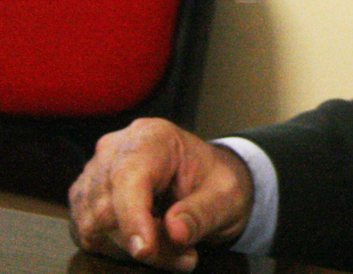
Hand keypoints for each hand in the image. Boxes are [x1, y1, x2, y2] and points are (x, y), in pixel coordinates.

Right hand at [68, 118, 253, 271]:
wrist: (206, 182)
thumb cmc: (216, 183)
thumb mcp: (226, 196)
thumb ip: (203, 212)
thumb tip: (175, 231)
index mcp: (154, 137)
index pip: (128, 178)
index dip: (133, 217)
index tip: (145, 250)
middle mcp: (116, 150)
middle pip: (108, 209)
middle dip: (145, 241)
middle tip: (184, 255)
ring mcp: (95, 173)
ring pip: (94, 227)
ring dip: (133, 250)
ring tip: (174, 249)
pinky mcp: (85, 199)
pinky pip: (89, 235)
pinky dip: (118, 250)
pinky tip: (150, 244)